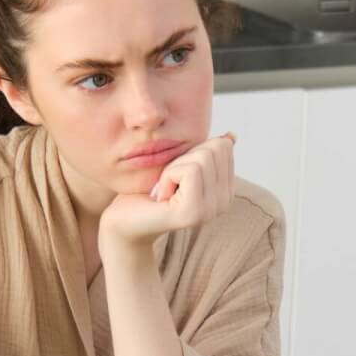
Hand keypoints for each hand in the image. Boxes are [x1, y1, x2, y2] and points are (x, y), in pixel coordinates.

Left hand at [99, 133, 236, 249]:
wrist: (124, 220)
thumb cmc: (148, 190)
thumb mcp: (180, 164)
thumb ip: (206, 152)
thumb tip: (231, 136)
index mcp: (225, 191)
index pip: (222, 146)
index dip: (192, 152)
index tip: (177, 175)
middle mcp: (223, 203)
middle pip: (215, 149)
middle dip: (184, 158)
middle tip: (168, 183)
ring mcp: (211, 210)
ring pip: (203, 158)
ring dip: (173, 168)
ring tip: (164, 191)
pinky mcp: (194, 212)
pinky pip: (190, 170)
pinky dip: (168, 176)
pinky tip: (161, 197)